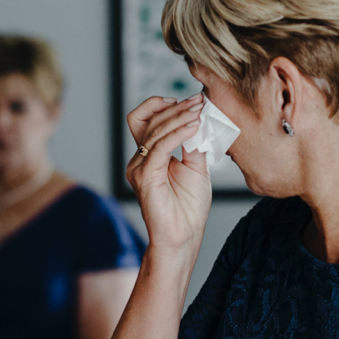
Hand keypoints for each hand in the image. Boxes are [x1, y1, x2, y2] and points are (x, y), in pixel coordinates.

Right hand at [126, 94, 211, 250]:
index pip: (146, 118)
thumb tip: (198, 119)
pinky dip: (178, 133)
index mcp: (150, 155)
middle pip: (149, 119)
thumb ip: (193, 143)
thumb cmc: (189, 208)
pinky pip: (160, 146)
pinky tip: (194, 127)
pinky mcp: (145, 177)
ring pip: (155, 130)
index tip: (191, 101)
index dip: (163, 105)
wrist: (184, 238)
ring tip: (198, 111)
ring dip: (179, 117)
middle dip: (176, 107)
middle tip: (198, 101)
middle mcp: (140, 159)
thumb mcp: (195, 166)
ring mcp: (139, 167)